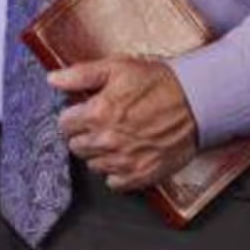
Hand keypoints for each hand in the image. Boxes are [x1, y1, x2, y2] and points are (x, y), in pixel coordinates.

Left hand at [51, 56, 199, 191]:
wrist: (197, 102)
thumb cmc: (159, 83)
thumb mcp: (118, 67)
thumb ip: (80, 74)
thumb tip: (53, 79)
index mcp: (98, 113)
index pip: (64, 125)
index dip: (74, 116)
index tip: (85, 111)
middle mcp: (107, 140)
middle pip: (76, 146)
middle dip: (85, 134)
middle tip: (103, 122)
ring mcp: (124, 161)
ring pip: (93, 165)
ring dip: (100, 153)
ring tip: (117, 137)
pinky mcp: (140, 175)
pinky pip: (114, 182)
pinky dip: (117, 171)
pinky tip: (127, 154)